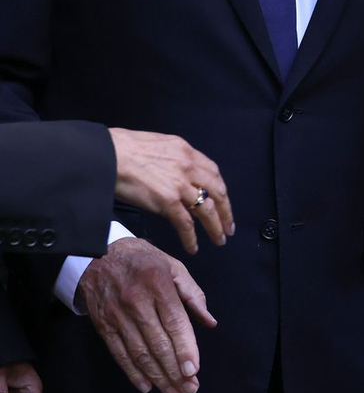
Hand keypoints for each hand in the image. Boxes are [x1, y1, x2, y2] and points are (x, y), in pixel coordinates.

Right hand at [77, 237, 215, 392]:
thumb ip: (193, 295)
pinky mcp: (103, 325)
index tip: (193, 370)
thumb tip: (210, 322)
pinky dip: (133, 372)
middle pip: (158, 343)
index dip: (184, 348)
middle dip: (174, 370)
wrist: (97, 254)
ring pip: (139, 352)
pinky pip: (119, 353)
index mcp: (159, 285)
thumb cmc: (144, 260)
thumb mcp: (174, 267)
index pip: (174, 323)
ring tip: (173, 392)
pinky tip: (146, 385)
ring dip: (157, 376)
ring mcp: (117, 316)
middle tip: (188, 389)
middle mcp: (137, 302)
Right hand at [110, 128, 233, 253]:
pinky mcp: (167, 201)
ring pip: (207, 209)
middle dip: (226, 210)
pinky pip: (186, 224)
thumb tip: (175, 173)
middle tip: (229, 226)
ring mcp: (180, 184)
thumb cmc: (123, 149)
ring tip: (219, 239)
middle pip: (217, 191)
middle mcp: (188, 167)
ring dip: (216, 226)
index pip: (213, 172)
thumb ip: (172, 159)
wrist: (105, 155)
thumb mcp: (158, 145)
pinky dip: (192, 237)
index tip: (223, 201)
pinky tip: (194, 246)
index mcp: (186, 151)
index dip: (220, 190)